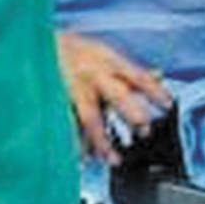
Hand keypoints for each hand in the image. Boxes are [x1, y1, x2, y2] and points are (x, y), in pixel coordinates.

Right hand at [58, 33, 172, 167]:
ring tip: (114, 160)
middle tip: (144, 130)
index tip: (168, 104)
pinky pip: (68, 127)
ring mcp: (74, 89)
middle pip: (117, 96)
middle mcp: (93, 75)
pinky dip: (76, 144)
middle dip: (132, 114)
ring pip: (91, 118)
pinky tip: (83, 159)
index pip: (137, 76)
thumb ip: (130, 70)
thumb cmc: (76, 53)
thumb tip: (158, 75)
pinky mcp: (57, 102)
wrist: (36, 43)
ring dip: (104, 142)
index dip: (155, 89)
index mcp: (108, 62)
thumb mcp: (105, 55)